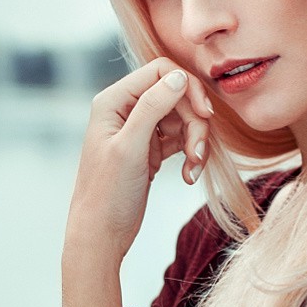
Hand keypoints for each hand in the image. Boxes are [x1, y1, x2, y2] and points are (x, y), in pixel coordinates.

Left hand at [66, 60, 214, 261]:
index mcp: (113, 101)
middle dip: (194, 123)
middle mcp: (125, 110)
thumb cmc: (107, 193)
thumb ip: (152, 107)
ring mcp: (139, 130)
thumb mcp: (130, 147)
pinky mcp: (150, 149)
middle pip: (176, 96)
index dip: (188, 88)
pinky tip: (189, 176)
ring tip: (194, 169)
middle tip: (199, 153)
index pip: (160, 72)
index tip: (205, 115)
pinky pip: (180, 140)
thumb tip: (179, 77)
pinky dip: (190, 155)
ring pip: (182, 119)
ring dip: (195, 142)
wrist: (101, 234)